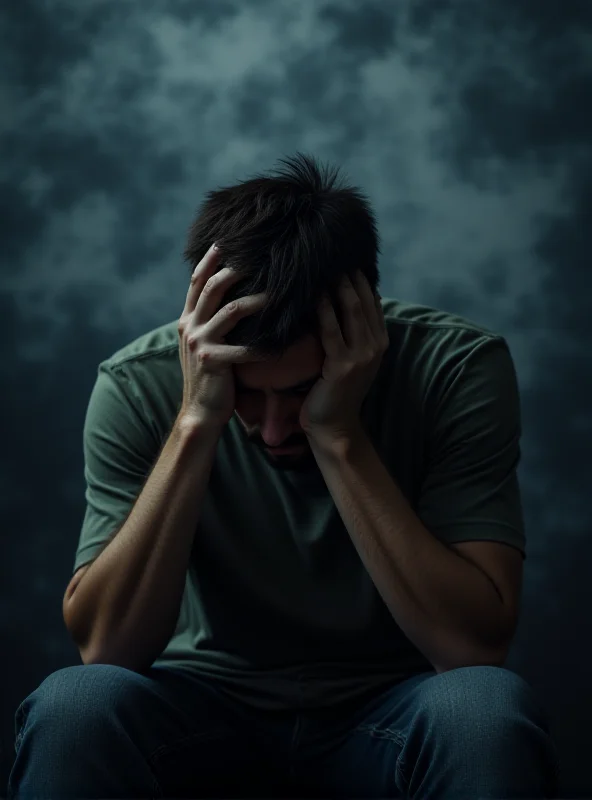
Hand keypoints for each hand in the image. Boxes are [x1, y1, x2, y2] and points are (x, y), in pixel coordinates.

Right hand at [178, 242, 266, 429]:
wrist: (200, 413)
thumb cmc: (212, 379)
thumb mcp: (205, 345)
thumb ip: (211, 322)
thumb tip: (230, 298)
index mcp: (187, 320)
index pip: (197, 281)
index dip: (211, 258)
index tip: (228, 239)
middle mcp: (189, 327)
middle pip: (212, 287)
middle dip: (235, 268)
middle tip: (261, 256)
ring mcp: (199, 343)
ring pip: (230, 310)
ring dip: (256, 299)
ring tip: (279, 292)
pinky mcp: (212, 361)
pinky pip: (243, 347)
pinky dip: (263, 343)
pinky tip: (282, 338)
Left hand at [299, 270, 388, 445]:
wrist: (334, 426)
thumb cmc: (334, 390)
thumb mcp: (350, 357)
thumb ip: (351, 330)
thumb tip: (341, 297)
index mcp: (380, 341)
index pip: (372, 299)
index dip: (359, 276)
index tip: (341, 255)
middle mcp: (376, 345)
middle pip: (362, 299)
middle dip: (347, 273)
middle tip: (329, 250)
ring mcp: (362, 356)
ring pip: (349, 309)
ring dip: (336, 284)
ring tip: (320, 263)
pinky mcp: (343, 366)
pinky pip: (331, 330)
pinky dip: (321, 309)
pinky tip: (312, 293)